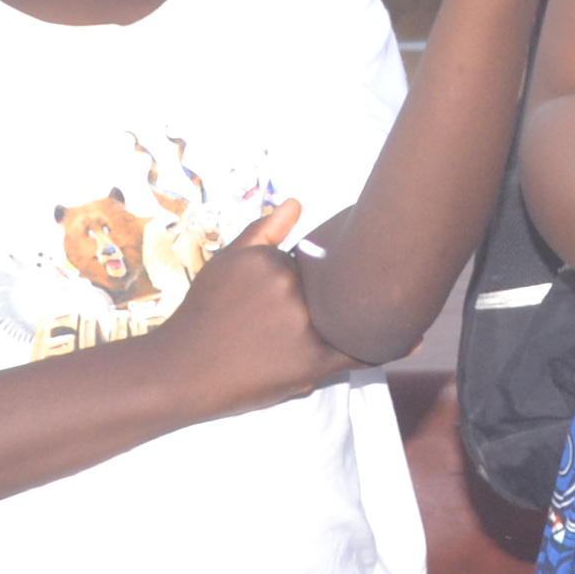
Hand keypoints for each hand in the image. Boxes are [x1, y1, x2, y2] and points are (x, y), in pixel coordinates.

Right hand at [142, 198, 358, 419]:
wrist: (182, 371)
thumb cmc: (204, 316)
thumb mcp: (226, 264)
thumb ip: (263, 232)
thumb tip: (297, 202)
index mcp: (273, 261)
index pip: (316, 263)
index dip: (317, 278)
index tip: (303, 293)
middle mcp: (289, 286)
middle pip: (329, 291)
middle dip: (324, 304)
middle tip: (299, 322)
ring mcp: (302, 323)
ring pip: (341, 319)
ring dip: (337, 326)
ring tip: (310, 344)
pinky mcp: (311, 361)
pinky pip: (357, 352)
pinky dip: (376, 348)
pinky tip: (392, 345)